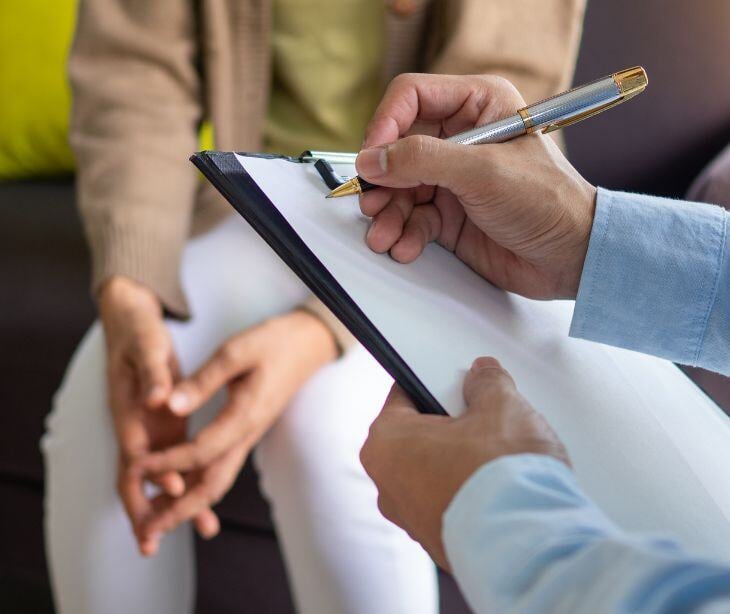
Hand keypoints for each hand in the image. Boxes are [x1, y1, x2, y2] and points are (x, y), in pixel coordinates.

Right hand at [99, 276, 216, 555]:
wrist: (131, 321)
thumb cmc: (139, 333)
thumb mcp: (147, 345)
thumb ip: (153, 373)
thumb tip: (157, 400)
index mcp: (128, 408)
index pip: (137, 449)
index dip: (155, 471)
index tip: (176, 488)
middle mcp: (136, 425)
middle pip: (137, 476)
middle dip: (147, 509)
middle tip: (154, 542)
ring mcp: (149, 427)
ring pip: (157, 474)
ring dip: (172, 502)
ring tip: (201, 528)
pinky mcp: (163, 424)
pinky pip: (172, 460)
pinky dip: (183, 481)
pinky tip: (203, 496)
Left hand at [131, 310, 337, 541]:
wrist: (307, 345)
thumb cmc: (273, 343)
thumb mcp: (235, 352)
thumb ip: (203, 381)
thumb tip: (170, 406)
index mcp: (244, 416)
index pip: (202, 451)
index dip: (168, 463)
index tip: (137, 467)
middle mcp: (247, 434)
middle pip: (212, 484)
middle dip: (179, 509)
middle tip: (149, 528)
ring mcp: (247, 436)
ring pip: (217, 481)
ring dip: (187, 504)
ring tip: (157, 521)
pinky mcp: (245, 432)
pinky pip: (220, 468)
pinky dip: (197, 485)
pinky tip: (178, 488)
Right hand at [356, 73, 596, 299]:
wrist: (570, 258)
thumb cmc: (549, 203)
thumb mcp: (483, 172)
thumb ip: (422, 160)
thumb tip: (373, 159)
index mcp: (478, 105)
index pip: (412, 98)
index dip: (385, 124)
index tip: (372, 158)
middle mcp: (461, 138)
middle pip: (398, 148)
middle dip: (383, 179)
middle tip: (373, 202)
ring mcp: (453, 178)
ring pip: (399, 187)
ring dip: (388, 213)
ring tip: (385, 235)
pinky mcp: (449, 213)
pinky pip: (412, 218)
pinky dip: (404, 233)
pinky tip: (405, 246)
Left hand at [360, 357, 568, 569]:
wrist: (529, 547)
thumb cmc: (501, 479)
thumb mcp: (501, 406)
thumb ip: (487, 383)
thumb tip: (483, 375)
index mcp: (385, 443)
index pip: (404, 395)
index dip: (436, 383)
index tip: (457, 382)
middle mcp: (388, 486)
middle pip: (419, 435)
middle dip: (452, 424)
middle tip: (486, 418)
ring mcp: (412, 521)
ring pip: (435, 472)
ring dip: (463, 461)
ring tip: (500, 455)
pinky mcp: (439, 544)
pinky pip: (452, 504)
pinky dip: (472, 493)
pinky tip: (501, 487)